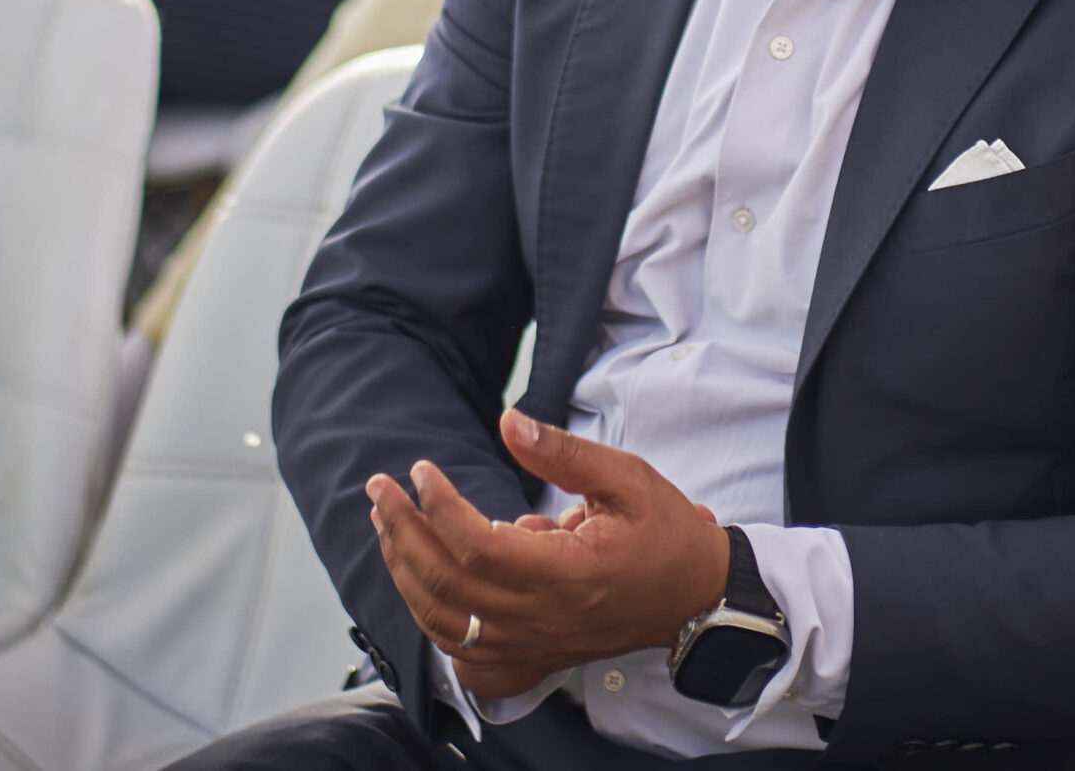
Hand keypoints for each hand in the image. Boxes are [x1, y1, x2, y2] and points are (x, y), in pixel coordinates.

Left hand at [367, 408, 729, 700]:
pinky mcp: (530, 653)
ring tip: (387, 524)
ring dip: (404, 570)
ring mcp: (532, 642)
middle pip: (447, 583)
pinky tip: (416, 576)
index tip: (421, 470)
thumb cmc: (666, 536)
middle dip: (402, 532)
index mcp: (566, 575)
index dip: (439, 507)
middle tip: (380, 489)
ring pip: (444, 619)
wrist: (695, 599)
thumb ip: (564, 452)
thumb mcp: (627, 479)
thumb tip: (508, 420)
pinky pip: (460, 647)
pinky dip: (428, 613)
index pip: (479, 546)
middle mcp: (541, 617)